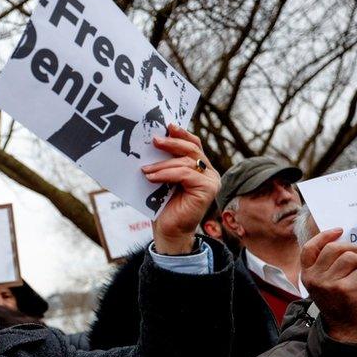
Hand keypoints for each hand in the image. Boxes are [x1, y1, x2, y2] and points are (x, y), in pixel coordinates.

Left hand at [141, 124, 219, 253]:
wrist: (168, 231)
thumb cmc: (163, 205)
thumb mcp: (162, 178)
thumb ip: (165, 163)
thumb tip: (152, 142)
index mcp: (200, 167)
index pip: (193, 144)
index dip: (182, 133)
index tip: (167, 126)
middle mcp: (209, 172)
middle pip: (192, 149)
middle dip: (172, 142)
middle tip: (154, 140)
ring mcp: (211, 180)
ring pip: (186, 162)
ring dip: (162, 164)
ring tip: (145, 170)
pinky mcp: (208, 189)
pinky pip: (185, 174)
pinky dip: (166, 174)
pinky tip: (152, 177)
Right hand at [301, 228, 356, 343]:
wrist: (343, 328)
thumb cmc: (337, 302)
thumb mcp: (321, 283)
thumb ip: (324, 265)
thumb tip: (339, 241)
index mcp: (307, 274)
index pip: (310, 248)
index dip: (325, 236)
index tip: (339, 231)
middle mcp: (315, 278)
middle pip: (335, 249)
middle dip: (351, 250)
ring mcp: (330, 284)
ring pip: (352, 258)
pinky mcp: (346, 289)